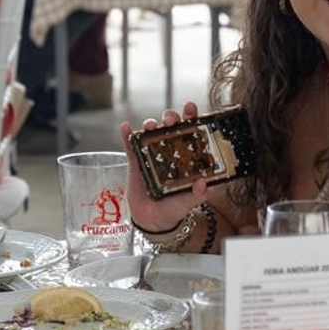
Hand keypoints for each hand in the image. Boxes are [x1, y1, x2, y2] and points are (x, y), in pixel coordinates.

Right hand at [120, 102, 211, 237]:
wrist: (153, 221)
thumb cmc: (174, 209)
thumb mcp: (188, 202)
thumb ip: (197, 194)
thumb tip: (203, 183)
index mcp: (186, 157)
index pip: (191, 132)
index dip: (191, 117)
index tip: (190, 108)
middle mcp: (169, 152)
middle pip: (170, 127)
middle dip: (170, 118)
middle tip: (170, 120)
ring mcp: (151, 155)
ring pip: (150, 133)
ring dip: (150, 124)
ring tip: (150, 126)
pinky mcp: (135, 162)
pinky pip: (130, 146)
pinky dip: (127, 135)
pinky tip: (126, 127)